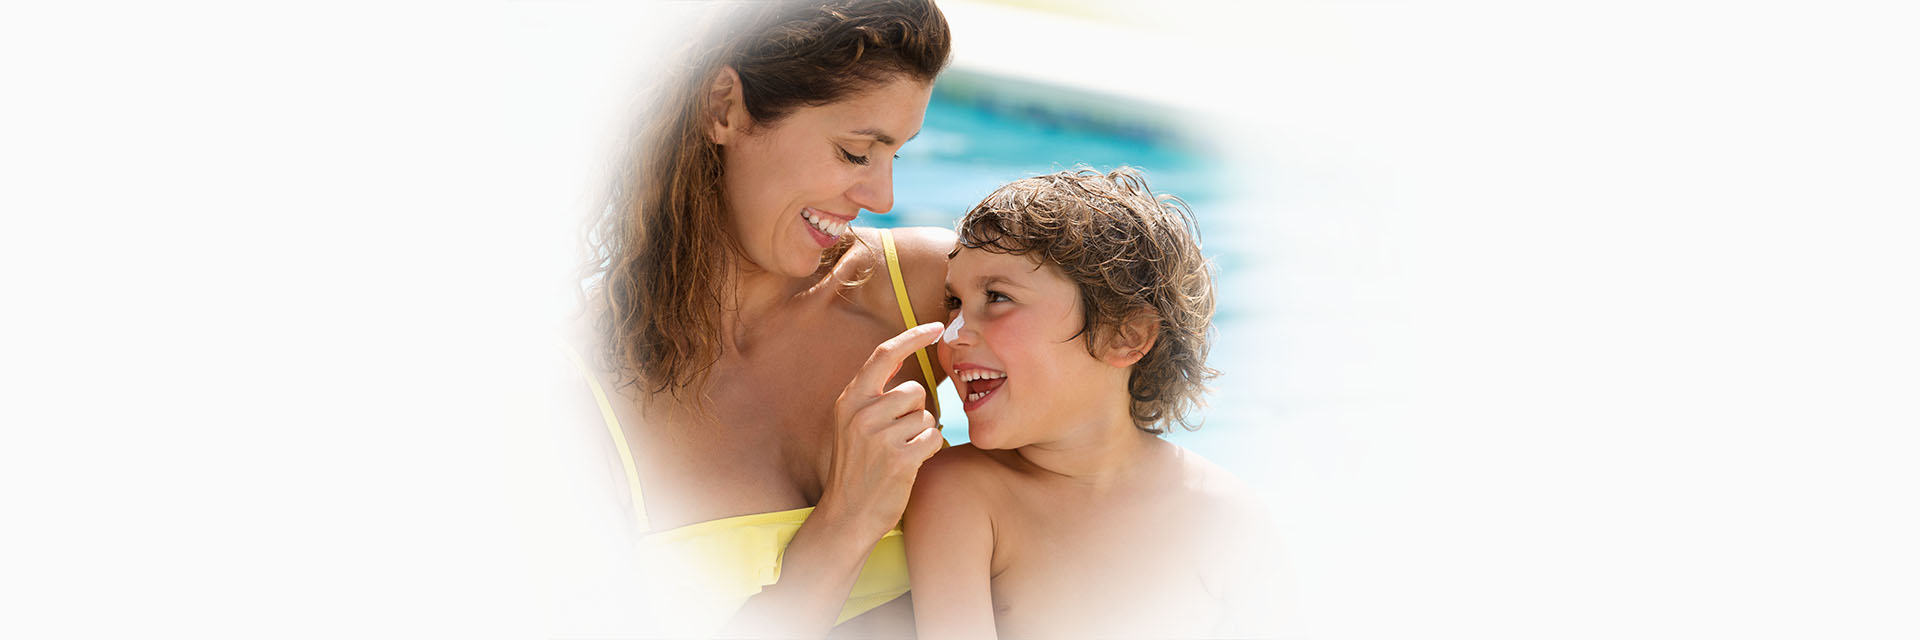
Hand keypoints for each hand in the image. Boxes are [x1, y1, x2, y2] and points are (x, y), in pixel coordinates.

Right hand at [818, 322, 946, 540]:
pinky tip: (910, 464)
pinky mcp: (899, 459)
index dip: (913, 336)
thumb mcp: (853, 425)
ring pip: (926, 416)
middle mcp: (862, 414)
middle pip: (915, 390)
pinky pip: (934, 438)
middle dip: (917, 411)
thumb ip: (874, 398)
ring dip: (921, 434)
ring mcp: (879, 437)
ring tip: (900, 453)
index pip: (884, 354)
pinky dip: (929, 449)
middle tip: (898, 437)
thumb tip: (906, 365)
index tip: (937, 327)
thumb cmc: (857, 469)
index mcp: (850, 401)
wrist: (847, 516)